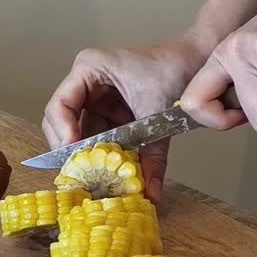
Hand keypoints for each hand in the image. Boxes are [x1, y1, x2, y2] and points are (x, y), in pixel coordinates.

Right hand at [43, 35, 208, 200]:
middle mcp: (85, 83)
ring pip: (77, 135)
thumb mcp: (159, 114)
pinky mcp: (107, 114)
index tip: (75, 153)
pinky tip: (109, 174)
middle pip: (60, 122)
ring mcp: (95, 100)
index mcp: (89, 69)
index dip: (62, 131)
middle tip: (81, 175)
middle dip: (70, 150)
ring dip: (86, 157)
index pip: (60, 104)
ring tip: (93, 180)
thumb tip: (150, 194)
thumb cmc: (175, 70)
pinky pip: (97, 139)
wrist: (196, 62)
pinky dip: (102, 156)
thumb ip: (154, 157)